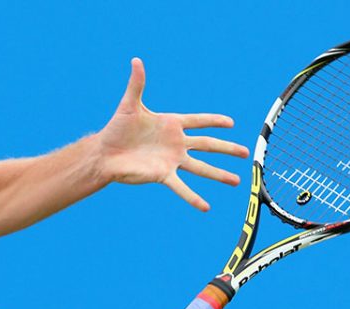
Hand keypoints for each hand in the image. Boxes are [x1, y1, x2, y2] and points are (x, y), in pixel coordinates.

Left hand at [97, 57, 249, 210]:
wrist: (104, 154)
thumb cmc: (116, 129)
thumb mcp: (129, 105)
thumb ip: (137, 84)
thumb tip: (136, 60)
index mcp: (170, 124)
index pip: (198, 121)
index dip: (214, 121)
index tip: (230, 123)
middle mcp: (175, 143)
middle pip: (208, 145)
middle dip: (227, 148)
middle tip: (245, 152)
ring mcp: (171, 160)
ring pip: (201, 168)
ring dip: (219, 174)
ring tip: (237, 181)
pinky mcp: (162, 174)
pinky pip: (182, 187)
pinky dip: (193, 197)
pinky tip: (206, 207)